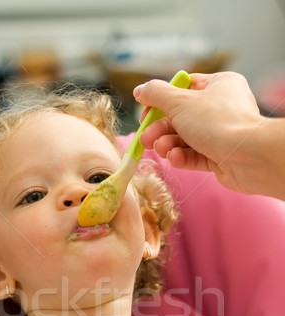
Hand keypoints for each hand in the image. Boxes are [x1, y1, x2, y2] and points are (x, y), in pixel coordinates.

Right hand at [133, 72, 265, 194]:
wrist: (248, 156)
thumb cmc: (217, 122)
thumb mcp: (179, 102)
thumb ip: (156, 95)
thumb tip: (140, 90)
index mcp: (219, 85)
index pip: (184, 88)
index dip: (161, 101)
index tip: (144, 113)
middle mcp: (222, 107)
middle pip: (180, 116)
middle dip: (160, 129)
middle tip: (145, 138)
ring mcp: (221, 133)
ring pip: (185, 138)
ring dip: (168, 144)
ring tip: (160, 149)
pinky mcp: (220, 157)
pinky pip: (195, 155)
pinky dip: (182, 157)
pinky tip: (174, 159)